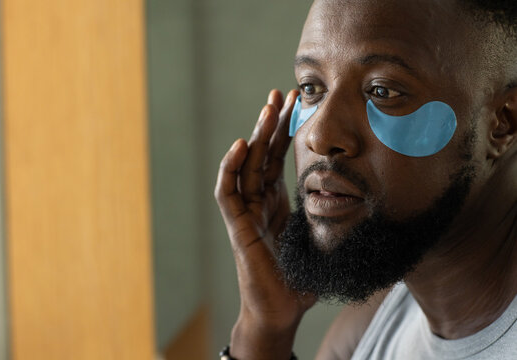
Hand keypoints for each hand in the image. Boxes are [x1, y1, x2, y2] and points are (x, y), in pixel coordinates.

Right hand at [215, 89, 315, 358]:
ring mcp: (246, 213)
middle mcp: (259, 201)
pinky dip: (231, 170)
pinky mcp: (237, 227)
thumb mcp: (320, 235)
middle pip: (262, 154)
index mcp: (277, 201)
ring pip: (245, 167)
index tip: (297, 102)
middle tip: (282, 94)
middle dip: (270, 123)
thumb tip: (368, 193)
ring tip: (267, 109)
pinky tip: (241, 146)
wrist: (283, 308)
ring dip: (255, 136)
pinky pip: (228, 194)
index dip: (285, 131)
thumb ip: (332, 214)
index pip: (278, 158)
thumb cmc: (301, 276)